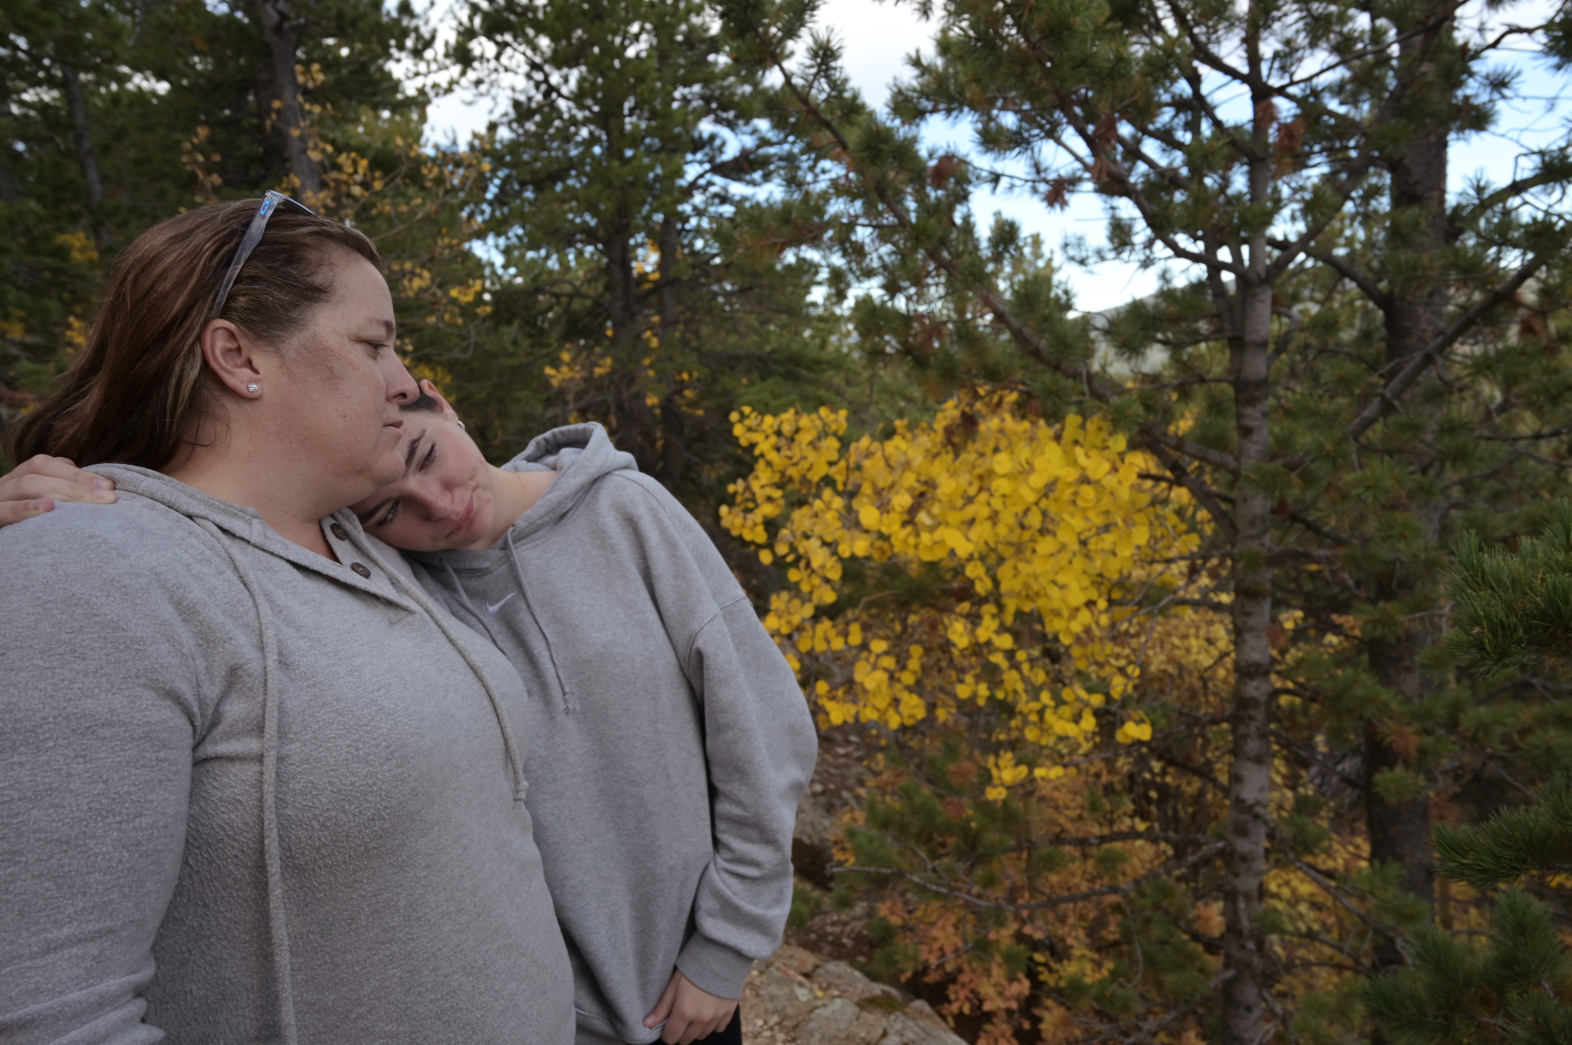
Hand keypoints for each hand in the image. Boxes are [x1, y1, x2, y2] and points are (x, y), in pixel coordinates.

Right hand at [0, 455, 115, 526]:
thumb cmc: (27, 535)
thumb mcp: (43, 513)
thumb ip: (61, 497)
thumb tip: (100, 489)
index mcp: (16, 479)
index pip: (44, 464)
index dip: (77, 472)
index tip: (109, 486)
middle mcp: (4, 486)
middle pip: (39, 471)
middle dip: (77, 482)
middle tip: (109, 496)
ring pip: (26, 485)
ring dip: (62, 491)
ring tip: (90, 499)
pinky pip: (3, 511)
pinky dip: (25, 507)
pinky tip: (48, 507)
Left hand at [644, 969, 737, 1044]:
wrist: (721, 954)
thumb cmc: (694, 967)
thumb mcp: (674, 984)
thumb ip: (662, 1007)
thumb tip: (647, 1024)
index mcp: (685, 1012)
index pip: (671, 1037)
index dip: (666, 1033)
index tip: (666, 1024)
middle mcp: (702, 1019)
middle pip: (686, 1039)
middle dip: (679, 1031)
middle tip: (679, 1016)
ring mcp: (717, 1017)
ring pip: (701, 1036)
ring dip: (695, 1029)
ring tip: (694, 1012)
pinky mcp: (728, 1013)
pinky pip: (718, 1029)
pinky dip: (711, 1024)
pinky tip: (708, 1011)